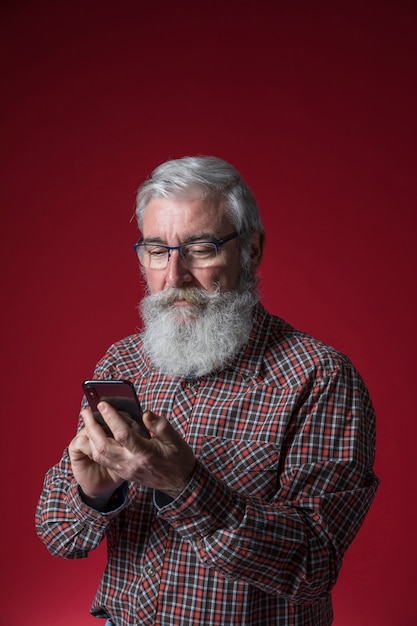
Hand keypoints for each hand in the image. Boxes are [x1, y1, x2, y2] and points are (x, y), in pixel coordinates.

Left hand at [69, 403, 195, 505]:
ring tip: (87, 421)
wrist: (179, 484)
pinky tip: (95, 435)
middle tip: (86, 411)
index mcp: (145, 453)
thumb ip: (159, 425)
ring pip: (99, 454)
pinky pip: (103, 460)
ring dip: (90, 437)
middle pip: (103, 446)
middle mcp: (131, 463)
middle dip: (92, 427)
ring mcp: (125, 470)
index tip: (103, 404)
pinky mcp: (123, 473)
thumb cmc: (179, 459)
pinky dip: (95, 447)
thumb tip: (145, 413)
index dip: (111, 417)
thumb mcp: (175, 439)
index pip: (122, 434)